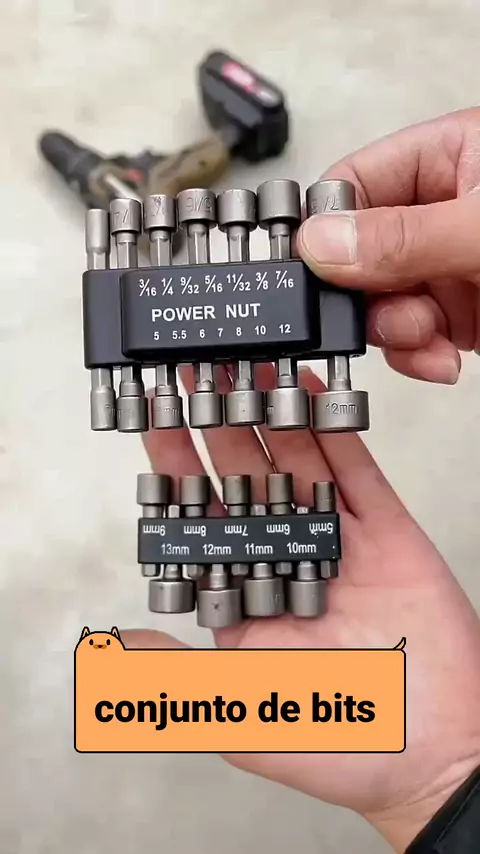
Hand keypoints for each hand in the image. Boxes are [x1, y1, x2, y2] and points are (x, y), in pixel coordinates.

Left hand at [122, 366, 479, 852]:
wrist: (435, 755)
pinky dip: (337, 429)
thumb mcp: (239, 712)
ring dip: (271, 410)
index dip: (175, 468)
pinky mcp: (386, 531)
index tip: (155, 421)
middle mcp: (285, 556)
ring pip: (297, 461)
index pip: (200, 516)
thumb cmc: (337, 744)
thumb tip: (111, 650)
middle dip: (217, 421)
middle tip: (194, 371)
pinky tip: (313, 392)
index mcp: (245, 592)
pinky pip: (358, 471)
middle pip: (244, 475)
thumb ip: (178, 673)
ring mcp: (337, 539)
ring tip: (246, 362)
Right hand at [297, 107, 479, 383]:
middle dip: (363, 296)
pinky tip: (443, 360)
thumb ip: (404, 236)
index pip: (353, 184)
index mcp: (446, 158)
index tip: (313, 272)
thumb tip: (318, 243)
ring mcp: (445, 265)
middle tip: (376, 313)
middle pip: (356, 254)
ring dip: (394, 332)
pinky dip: (419, 355)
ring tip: (427, 338)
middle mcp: (438, 212)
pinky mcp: (459, 313)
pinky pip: (411, 335)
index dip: (325, 230)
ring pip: (379, 303)